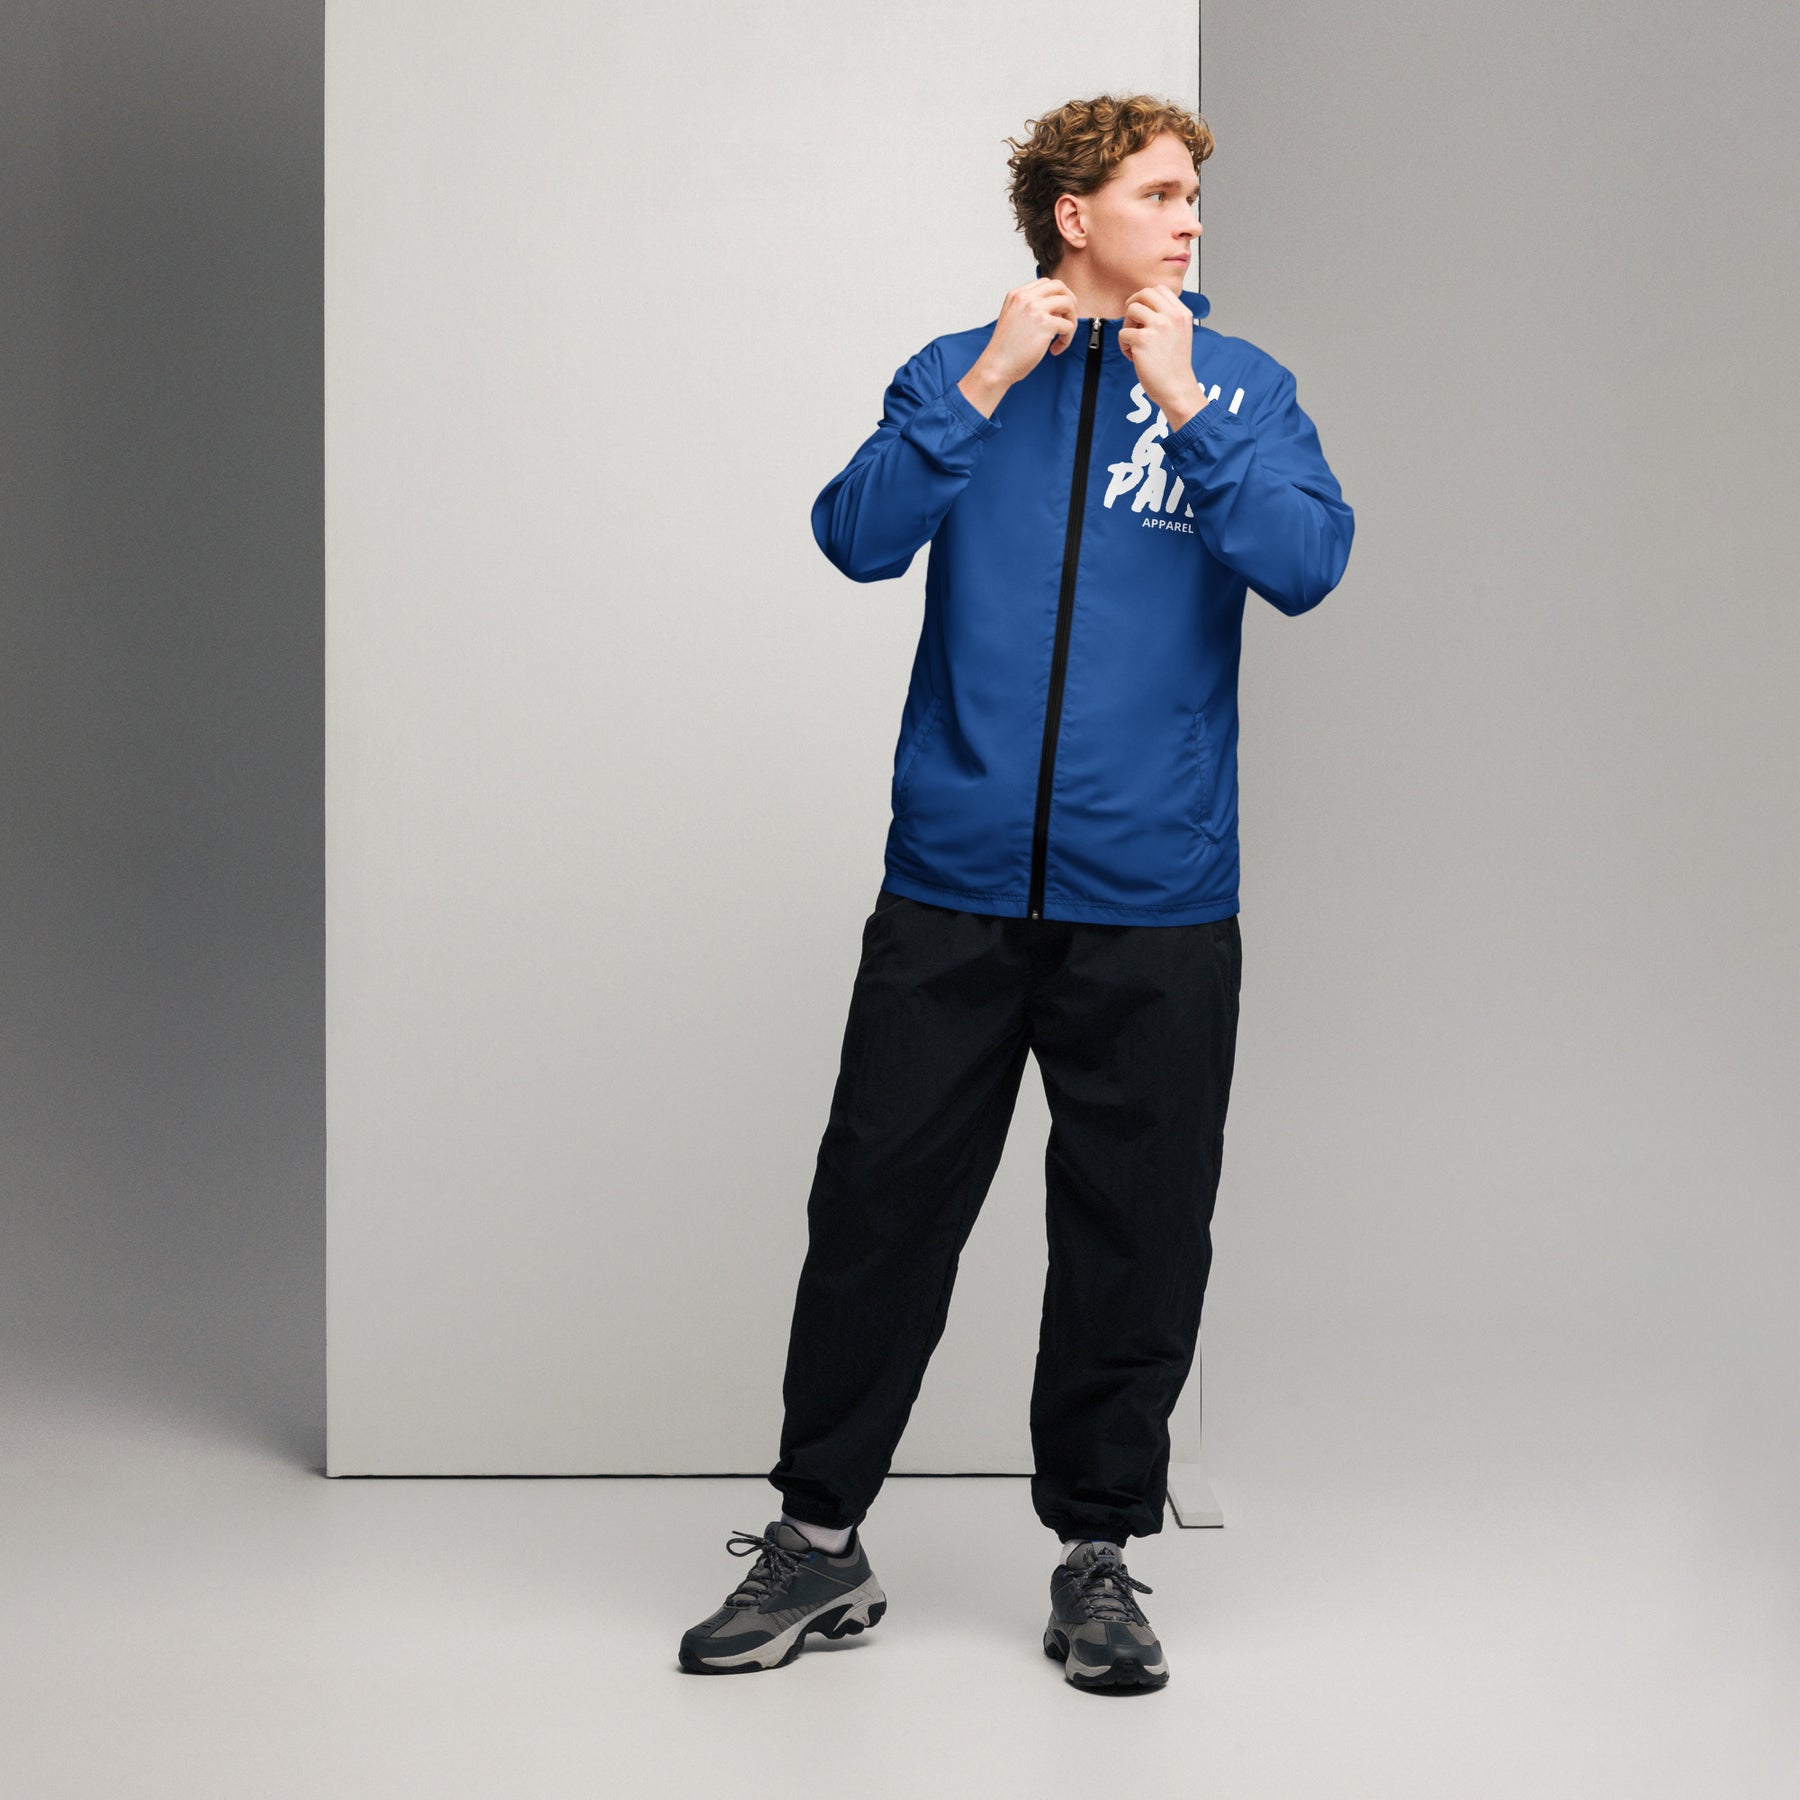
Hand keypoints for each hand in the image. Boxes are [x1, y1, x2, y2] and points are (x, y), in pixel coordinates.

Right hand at [959, 279, 1079, 414]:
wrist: (996, 366)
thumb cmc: (1005, 350)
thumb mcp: (1013, 319)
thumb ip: (1030, 309)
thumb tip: (1055, 310)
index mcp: (1017, 295)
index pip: (1045, 283)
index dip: (1056, 297)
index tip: (1058, 312)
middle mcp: (1026, 297)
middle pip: (1059, 286)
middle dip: (1070, 301)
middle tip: (1068, 319)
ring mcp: (1035, 309)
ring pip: (1068, 303)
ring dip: (1071, 320)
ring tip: (1063, 336)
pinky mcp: (1045, 324)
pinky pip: (1069, 326)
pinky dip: (1066, 339)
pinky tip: (1055, 349)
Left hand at [1118, 286, 1207, 428]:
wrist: (1177, 389)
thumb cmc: (1175, 366)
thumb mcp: (1181, 333)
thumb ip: (1168, 317)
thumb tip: (1144, 306)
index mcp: (1182, 314)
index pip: (1160, 289)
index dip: (1145, 298)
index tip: (1141, 312)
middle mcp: (1172, 316)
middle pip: (1144, 293)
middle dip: (1133, 305)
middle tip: (1132, 323)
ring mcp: (1158, 326)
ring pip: (1131, 309)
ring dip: (1127, 325)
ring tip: (1134, 343)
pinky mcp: (1143, 340)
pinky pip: (1123, 333)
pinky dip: (1124, 345)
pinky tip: (1134, 357)